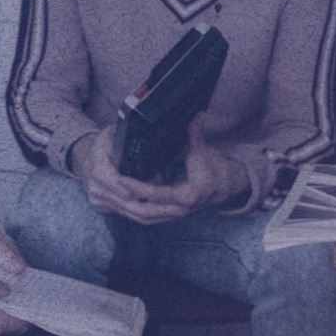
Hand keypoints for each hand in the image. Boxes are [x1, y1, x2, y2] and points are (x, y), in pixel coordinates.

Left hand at [73, 118, 248, 225]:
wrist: (229, 187)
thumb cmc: (217, 169)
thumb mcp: (205, 152)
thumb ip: (196, 134)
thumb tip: (196, 115)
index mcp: (188, 195)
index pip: (157, 194)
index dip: (137, 187)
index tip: (121, 179)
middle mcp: (181, 210)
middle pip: (145, 213)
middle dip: (124, 203)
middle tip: (106, 190)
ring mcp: (176, 216)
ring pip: (145, 219)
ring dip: (125, 209)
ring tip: (108, 197)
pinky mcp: (172, 216)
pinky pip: (149, 218)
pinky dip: (134, 211)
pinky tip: (121, 202)